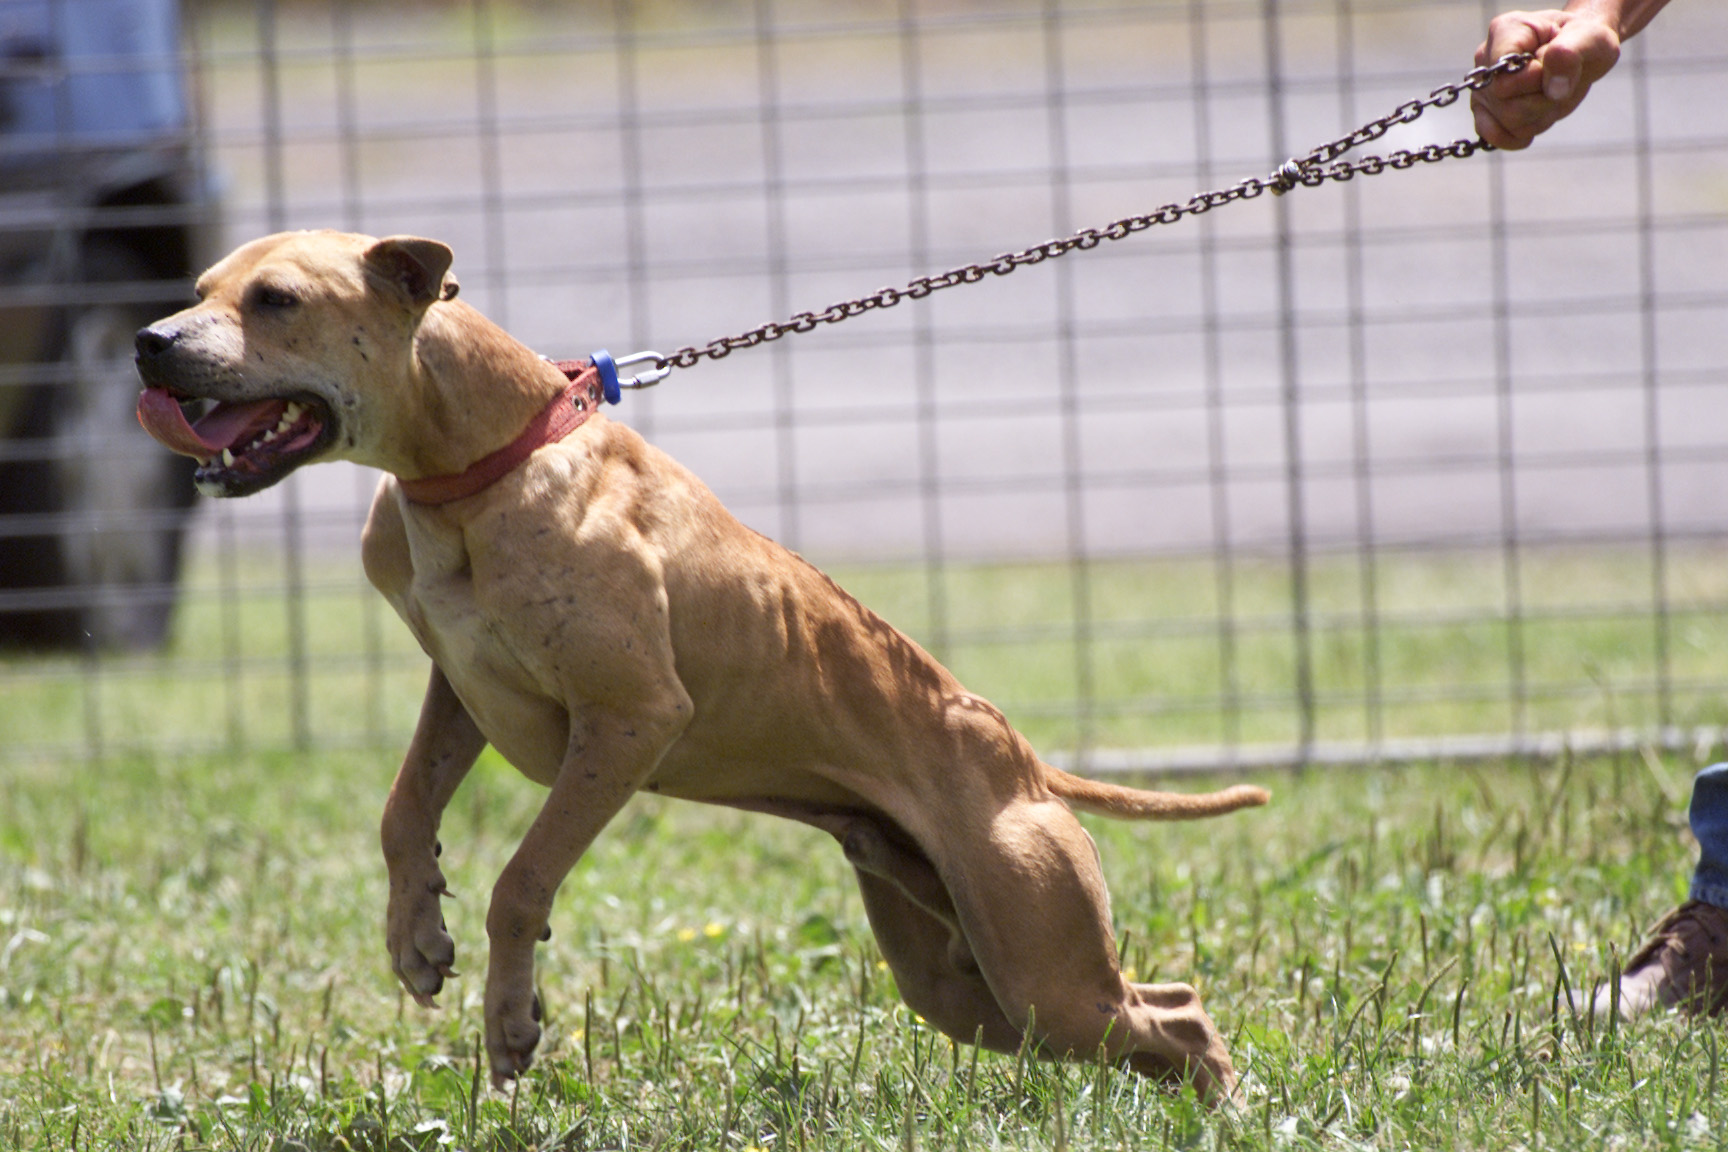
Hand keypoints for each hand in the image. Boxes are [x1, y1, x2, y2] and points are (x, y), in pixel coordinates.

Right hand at [1471, 8, 1622, 148]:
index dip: (1535, 82)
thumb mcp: (1590, 38)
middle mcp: (1485, 59)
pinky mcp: (1485, 109)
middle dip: (1541, 102)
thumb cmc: (1582, 40)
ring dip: (1538, 117)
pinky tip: (1536, 120)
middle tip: (1558, 83)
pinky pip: (1494, 136)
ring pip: (1505, 123)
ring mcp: (1483, 86)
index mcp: (1505, 31)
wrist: (1579, 52)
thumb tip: (1553, 88)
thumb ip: (1570, 54)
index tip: (1557, 66)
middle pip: (1504, 105)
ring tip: (1550, 96)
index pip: (1504, 78)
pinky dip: (1520, 136)